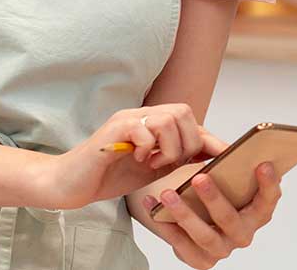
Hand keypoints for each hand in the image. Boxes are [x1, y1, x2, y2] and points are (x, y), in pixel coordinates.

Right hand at [34, 104, 225, 209]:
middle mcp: (141, 115)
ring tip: (153, 163)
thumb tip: (210, 156)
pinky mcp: (113, 129)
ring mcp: (127, 119)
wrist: (70, 184)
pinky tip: (139, 160)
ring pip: (168, 119)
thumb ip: (177, 158)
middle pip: (183, 112)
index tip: (225, 156)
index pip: (190, 120)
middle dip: (186, 142)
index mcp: (152, 123)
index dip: (209, 138)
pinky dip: (148, 148)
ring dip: (168, 147)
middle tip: (170, 162)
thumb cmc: (109, 175)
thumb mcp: (152, 168)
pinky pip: (144, 129)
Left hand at [138, 163, 282, 268]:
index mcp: (256, 213)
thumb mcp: (224, 175)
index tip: (262, 164)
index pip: (268, 201)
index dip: (268, 184)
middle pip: (231, 220)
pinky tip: (152, 203)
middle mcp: (242, 234)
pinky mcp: (199, 260)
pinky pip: (180, 244)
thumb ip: (228, 162)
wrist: (191, 217)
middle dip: (214, 199)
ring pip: (204, 236)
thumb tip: (227, 150)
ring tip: (167, 193)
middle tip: (200, 178)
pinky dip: (164, 224)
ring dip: (184, 214)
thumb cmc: (213, 191)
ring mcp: (221, 249)